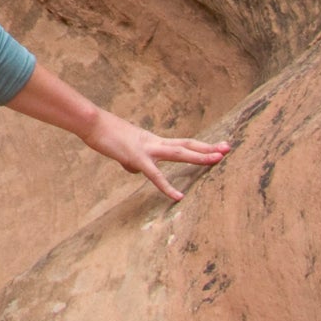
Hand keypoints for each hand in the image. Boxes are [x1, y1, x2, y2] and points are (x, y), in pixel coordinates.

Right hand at [80, 109, 230, 202]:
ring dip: (198, 156)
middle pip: (187, 144)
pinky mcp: (137, 158)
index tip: (219, 146)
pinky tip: (179, 198)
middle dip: (208, 148)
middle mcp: (154, 142)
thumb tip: (136, 169)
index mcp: (153, 141)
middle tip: (228, 149)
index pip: (182, 143)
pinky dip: (168, 187)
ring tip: (217, 159)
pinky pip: (156, 175)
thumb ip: (133, 160)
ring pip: (179, 153)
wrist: (92, 123)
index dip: (201, 146)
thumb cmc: (104, 134)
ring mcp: (147, 149)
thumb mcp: (123, 150)